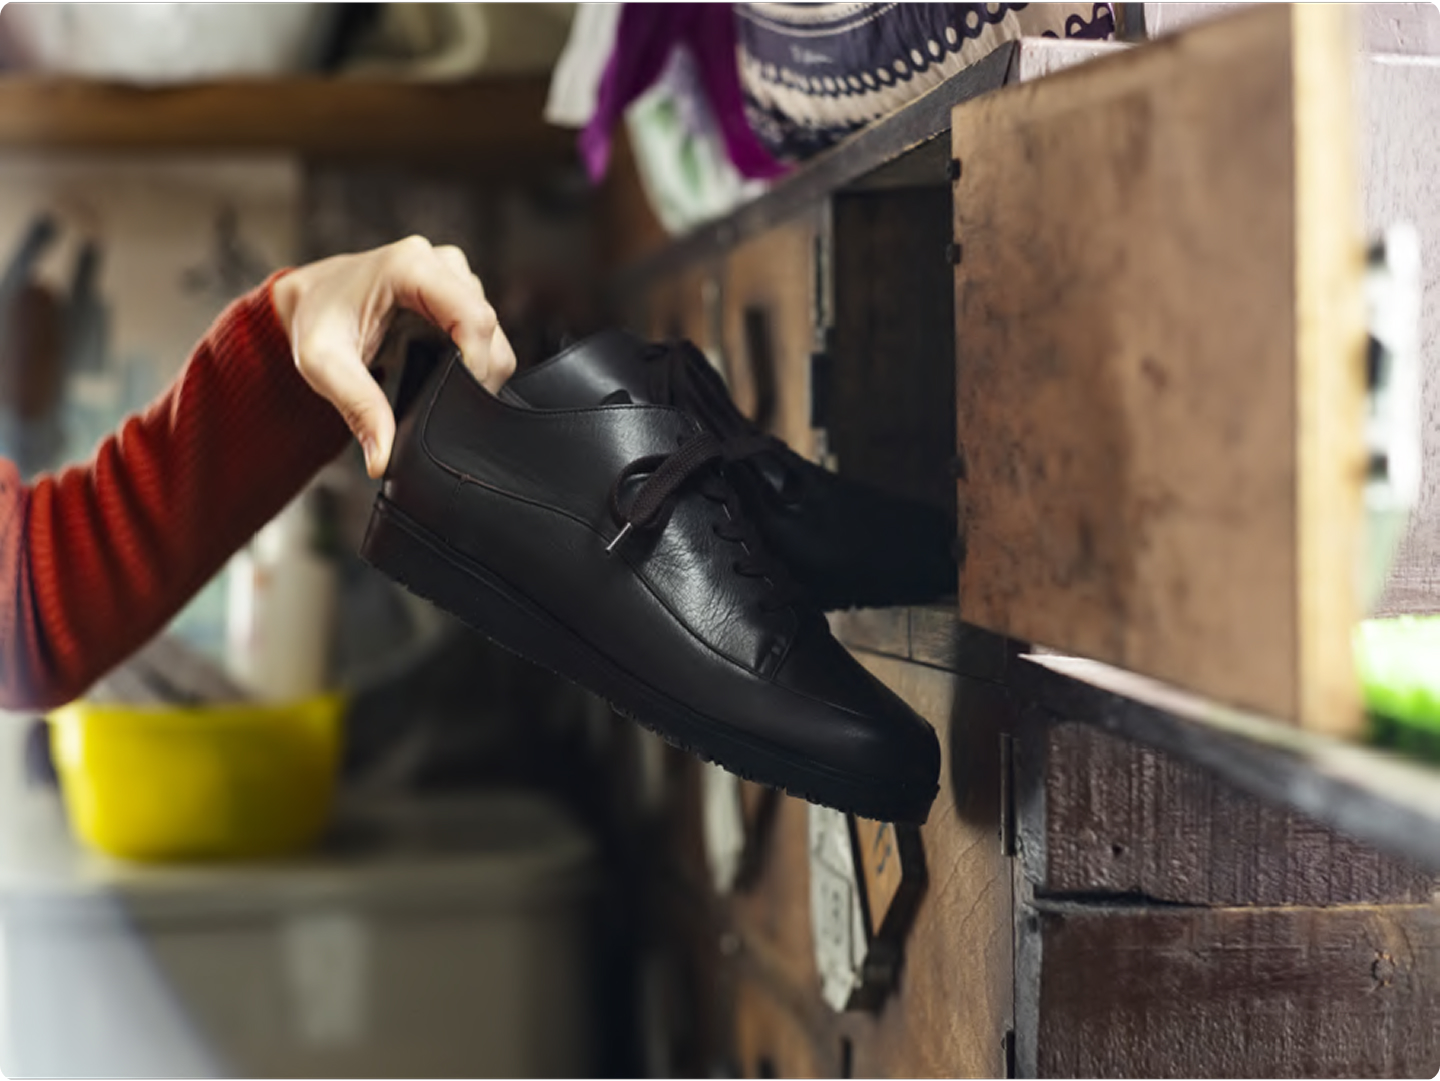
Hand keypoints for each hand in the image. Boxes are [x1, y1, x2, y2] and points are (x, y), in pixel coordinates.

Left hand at [271, 236, 516, 477]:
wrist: (310, 301)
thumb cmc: (315, 321)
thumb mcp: (323, 365)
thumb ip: (358, 408)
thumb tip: (383, 459)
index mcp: (411, 266)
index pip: (474, 317)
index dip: (477, 365)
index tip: (458, 401)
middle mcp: (441, 263)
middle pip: (490, 328)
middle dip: (476, 374)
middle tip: (441, 404)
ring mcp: (455, 278)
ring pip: (494, 334)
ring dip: (474, 368)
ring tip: (434, 385)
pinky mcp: (459, 296)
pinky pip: (486, 336)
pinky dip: (472, 363)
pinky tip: (441, 373)